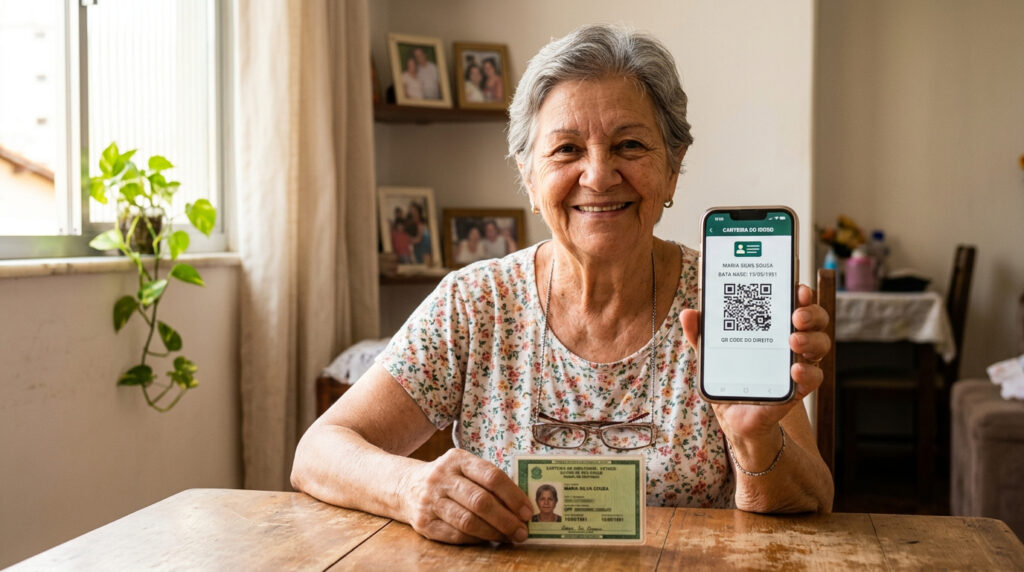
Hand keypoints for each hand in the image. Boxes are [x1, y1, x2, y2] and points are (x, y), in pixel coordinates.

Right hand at [399, 448, 532, 543]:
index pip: (491, 476)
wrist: (404, 486)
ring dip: (493, 532)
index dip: (513, 496)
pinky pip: (456, 535)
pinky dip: (476, 539)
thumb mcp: (463, 468)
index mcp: (457, 459)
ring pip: (468, 521)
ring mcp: (430, 500)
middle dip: (506, 519)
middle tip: (522, 531)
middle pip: (480, 501)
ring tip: (509, 537)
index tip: (527, 512)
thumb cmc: (447, 478)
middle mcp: (441, 478)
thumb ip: (488, 480)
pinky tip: (488, 539)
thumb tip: (520, 506)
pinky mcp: (423, 522)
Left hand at [680, 284, 830, 438]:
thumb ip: (700, 333)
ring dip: (811, 339)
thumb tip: (687, 314)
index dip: (801, 293)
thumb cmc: (729, 373)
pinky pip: (813, 378)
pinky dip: (808, 373)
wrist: (733, 414)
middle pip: (815, 320)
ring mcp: (797, 363)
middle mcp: (791, 341)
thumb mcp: (712, 351)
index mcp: (774, 326)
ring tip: (793, 340)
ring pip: (820, 345)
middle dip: (811, 313)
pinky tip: (795, 370)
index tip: (797, 287)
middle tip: (796, 315)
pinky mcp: (797, 389)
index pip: (794, 303)